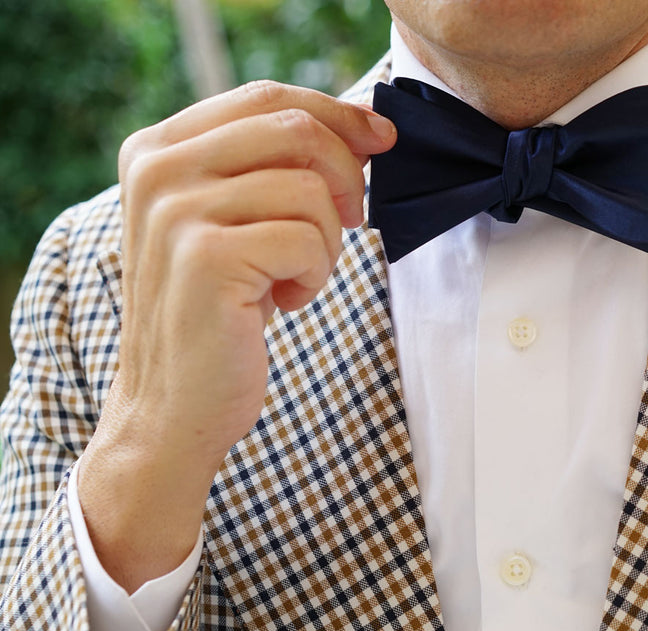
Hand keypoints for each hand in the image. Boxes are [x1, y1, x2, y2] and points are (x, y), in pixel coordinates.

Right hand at [78, 81, 395, 591]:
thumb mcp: (233, 222)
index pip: (267, 98)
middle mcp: (157, 169)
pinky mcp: (206, 257)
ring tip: (289, 277)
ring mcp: (176, 211)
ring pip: (310, 189)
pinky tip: (280, 304)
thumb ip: (274, 166)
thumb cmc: (217, 313)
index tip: (382, 139)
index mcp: (157, 149)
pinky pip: (308, 239)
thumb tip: (368, 126)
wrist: (172, 407)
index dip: (337, 113)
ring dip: (325, 242)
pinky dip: (314, 277)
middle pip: (295, 130)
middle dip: (344, 177)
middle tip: (344, 224)